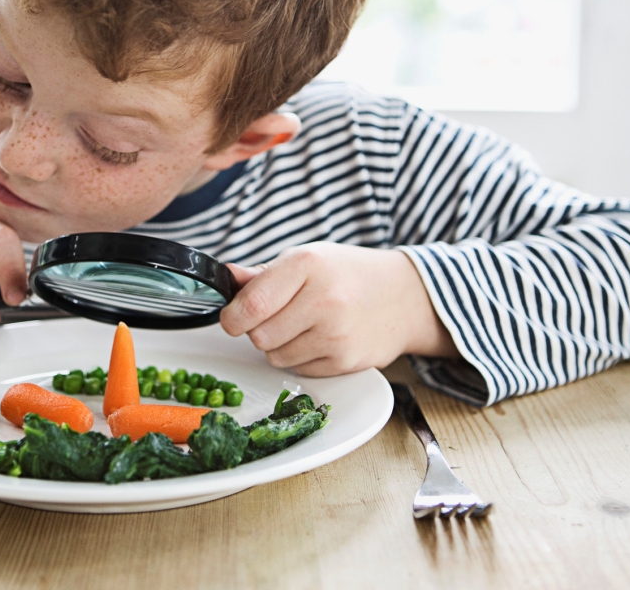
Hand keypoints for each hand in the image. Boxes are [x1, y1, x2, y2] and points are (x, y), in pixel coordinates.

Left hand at [219, 243, 457, 375]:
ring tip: (304, 325)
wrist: (403, 296)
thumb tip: (226, 276)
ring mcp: (337, 334)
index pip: (252, 305)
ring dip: (280, 346)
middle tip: (278, 317)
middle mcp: (324, 299)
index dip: (232, 317)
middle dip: (258, 330)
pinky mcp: (346, 361)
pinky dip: (301, 358)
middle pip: (259, 335)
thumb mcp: (306, 259)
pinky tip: (321, 338)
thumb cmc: (348, 274)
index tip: (232, 318)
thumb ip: (262, 274)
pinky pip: (299, 370)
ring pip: (275, 356)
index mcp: (307, 265)